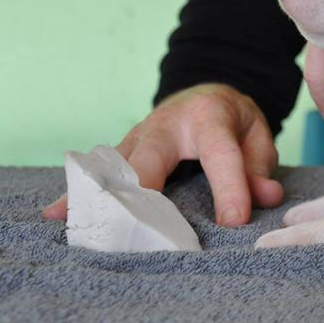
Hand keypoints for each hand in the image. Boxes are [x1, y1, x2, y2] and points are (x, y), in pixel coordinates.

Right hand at [41, 83, 282, 225]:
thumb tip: (266, 196)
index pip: (220, 155)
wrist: (205, 95)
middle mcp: (165, 125)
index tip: (232, 222)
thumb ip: (260, 167)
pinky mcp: (122, 151)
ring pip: (114, 165)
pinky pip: (100, 173)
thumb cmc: (232, 122)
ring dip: (98, 196)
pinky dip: (79, 193)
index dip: (228, 189)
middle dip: (141, 191)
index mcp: (209, 116)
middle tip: (136, 227)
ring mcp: (138, 138)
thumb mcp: (257, 136)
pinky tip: (57, 214)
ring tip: (80, 224)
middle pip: (149, 157)